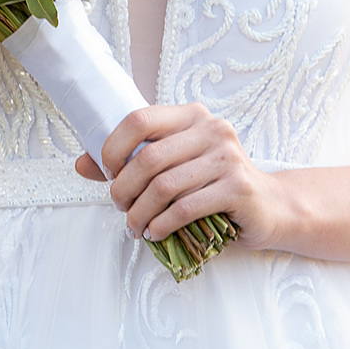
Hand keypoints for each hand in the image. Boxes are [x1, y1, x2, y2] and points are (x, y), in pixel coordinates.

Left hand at [75, 103, 285, 250]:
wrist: (269, 206)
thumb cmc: (213, 184)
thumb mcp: (174, 166)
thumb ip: (129, 162)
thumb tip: (80, 164)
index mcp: (191, 115)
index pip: (138, 119)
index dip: (113, 147)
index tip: (109, 173)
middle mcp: (212, 129)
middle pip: (148, 158)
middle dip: (123, 189)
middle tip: (120, 207)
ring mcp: (228, 158)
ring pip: (164, 186)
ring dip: (140, 213)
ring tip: (135, 226)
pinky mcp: (238, 188)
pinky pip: (185, 208)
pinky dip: (163, 225)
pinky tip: (156, 233)